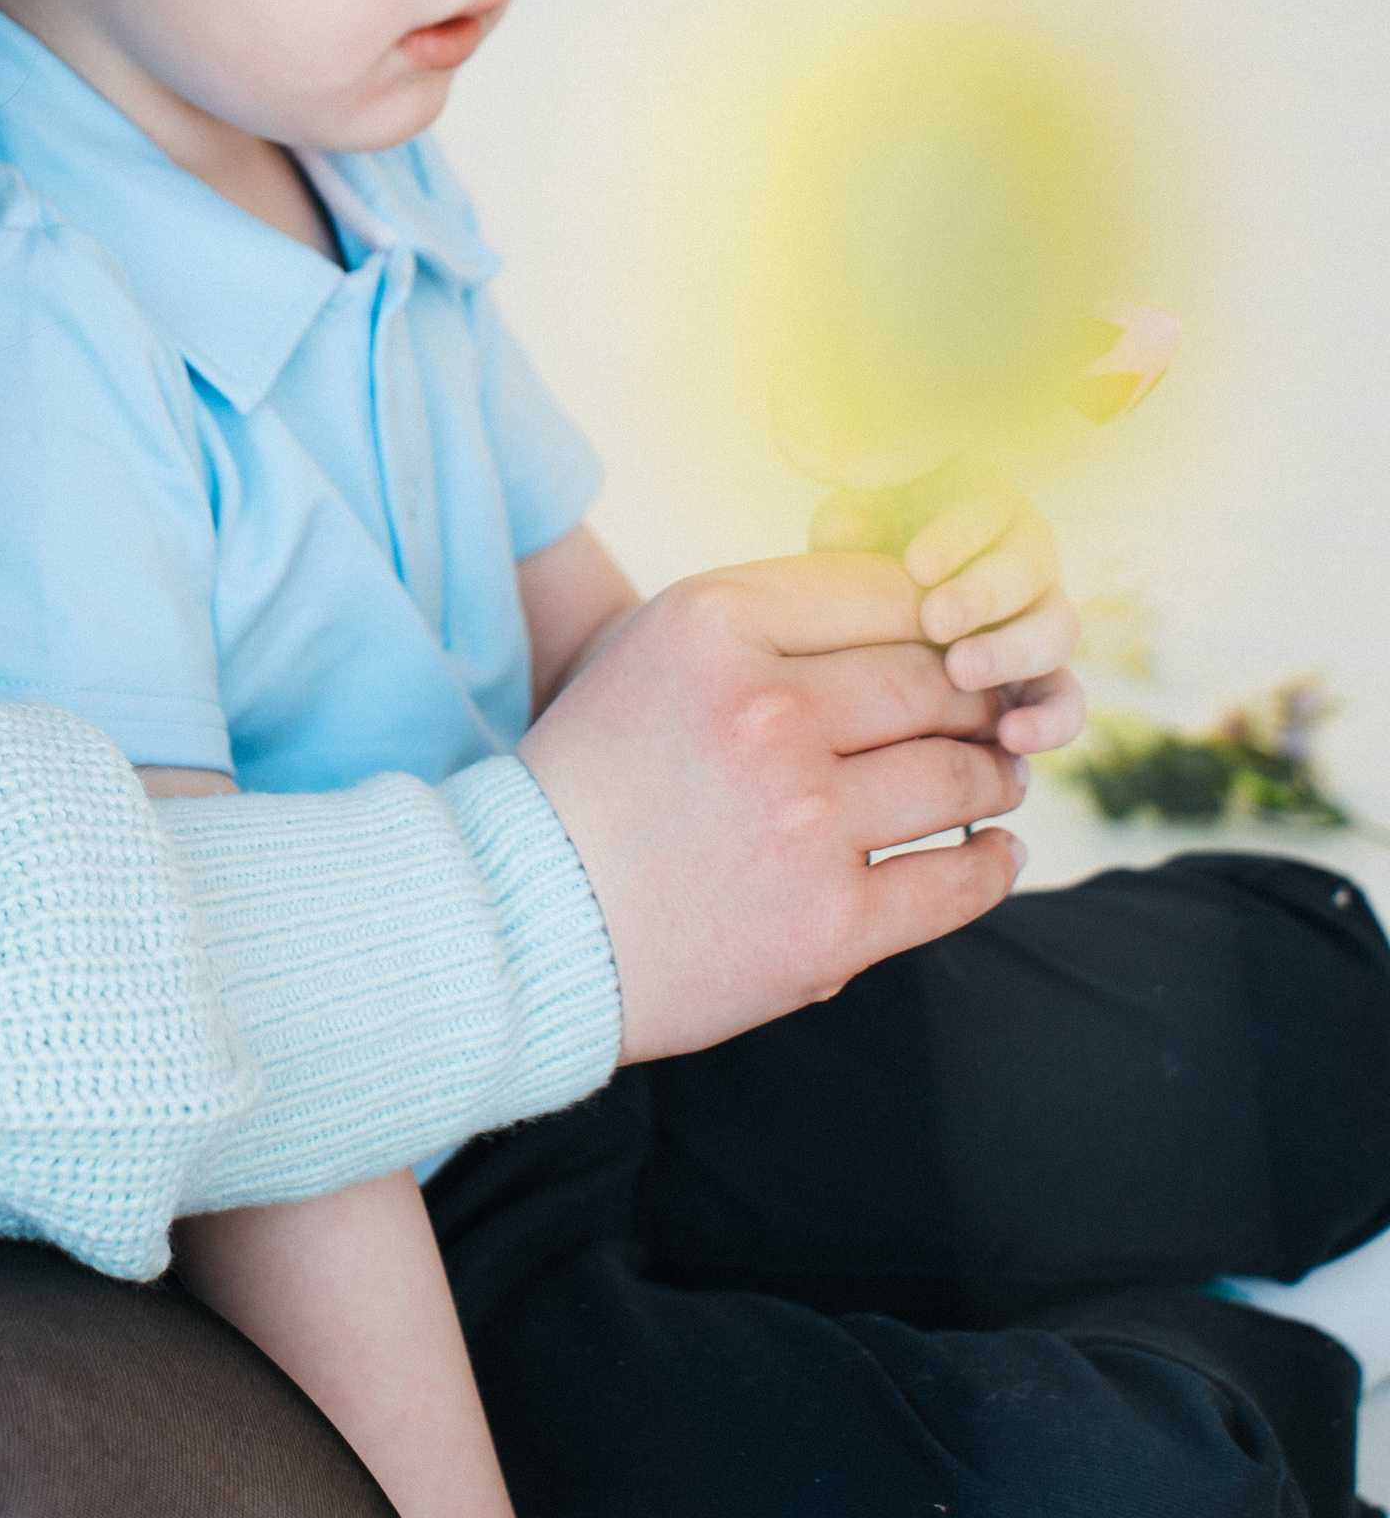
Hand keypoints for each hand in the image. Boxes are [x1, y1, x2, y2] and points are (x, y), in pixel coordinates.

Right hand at [522, 556, 1027, 1061]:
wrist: (522, 919)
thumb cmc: (598, 774)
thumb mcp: (655, 649)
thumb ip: (769, 616)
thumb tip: (920, 613)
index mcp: (714, 626)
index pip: (886, 592)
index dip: (937, 617)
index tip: (950, 644)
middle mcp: (766, 712)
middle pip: (936, 681)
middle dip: (978, 696)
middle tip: (992, 712)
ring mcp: (805, 823)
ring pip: (962, 777)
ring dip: (992, 774)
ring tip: (994, 778)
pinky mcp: (831, 925)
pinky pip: (957, 881)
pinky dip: (990, 864)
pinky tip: (992, 852)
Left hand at [810, 459, 1084, 754]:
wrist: (892, 602)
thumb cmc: (869, 554)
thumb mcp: (856, 529)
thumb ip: (851, 524)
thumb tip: (843, 528)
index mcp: (988, 505)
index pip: (984, 510)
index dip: (954, 537)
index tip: (916, 567)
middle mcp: (1029, 556)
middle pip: (1025, 570)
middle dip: (981, 596)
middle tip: (937, 623)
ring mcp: (1045, 617)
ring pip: (1056, 630)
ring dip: (1012, 654)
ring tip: (962, 675)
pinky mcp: (1049, 678)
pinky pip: (1066, 699)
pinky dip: (1049, 721)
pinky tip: (1012, 739)